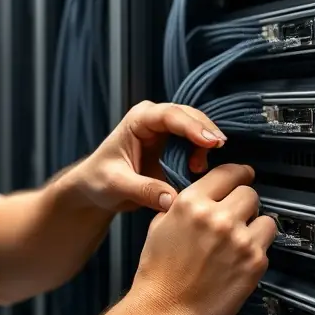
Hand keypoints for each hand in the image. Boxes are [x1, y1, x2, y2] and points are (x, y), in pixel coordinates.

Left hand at [74, 100, 226, 214]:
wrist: (96, 188)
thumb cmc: (99, 180)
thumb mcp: (116, 185)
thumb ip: (144, 191)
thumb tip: (174, 199)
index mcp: (138, 120)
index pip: (169, 115)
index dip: (192, 126)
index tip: (210, 141)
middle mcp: (154, 120)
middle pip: (189, 116)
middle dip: (205, 131)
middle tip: (219, 148)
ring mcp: (166, 132)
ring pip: (196, 128)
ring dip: (205, 144)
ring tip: (200, 168)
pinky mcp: (174, 147)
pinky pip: (195, 145)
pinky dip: (202, 155)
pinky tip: (200, 170)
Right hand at [129, 163, 276, 314]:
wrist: (164, 313)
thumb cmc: (158, 277)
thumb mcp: (159, 227)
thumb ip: (182, 206)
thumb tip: (201, 196)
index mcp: (191, 204)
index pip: (228, 172)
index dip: (239, 174)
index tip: (243, 176)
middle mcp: (217, 217)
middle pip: (250, 193)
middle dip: (243, 204)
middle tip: (235, 218)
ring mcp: (239, 239)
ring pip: (266, 218)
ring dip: (255, 226)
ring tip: (238, 241)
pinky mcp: (254, 262)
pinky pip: (267, 245)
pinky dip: (256, 250)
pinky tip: (237, 261)